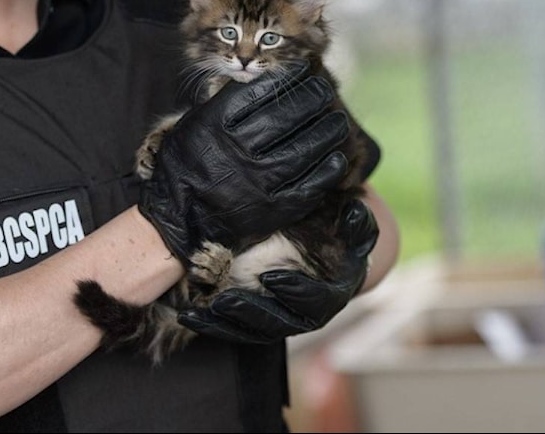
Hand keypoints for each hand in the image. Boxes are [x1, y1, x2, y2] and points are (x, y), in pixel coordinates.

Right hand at [138, 61, 348, 265]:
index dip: (287, 78)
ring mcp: (256, 181)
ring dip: (327, 132)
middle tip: (326, 91)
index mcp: (214, 125)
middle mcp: (236, 151)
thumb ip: (225, 101)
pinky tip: (337, 157)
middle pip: (286, 117)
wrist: (180, 218)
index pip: (259, 92)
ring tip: (338, 121)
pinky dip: (327, 170)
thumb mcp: (196, 123)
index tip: (303, 69)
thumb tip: (264, 79)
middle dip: (313, 99)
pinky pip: (308, 186)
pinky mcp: (272, 209)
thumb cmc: (189, 163)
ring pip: (304, 149)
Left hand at [176, 198, 378, 342]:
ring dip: (223, 324)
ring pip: (251, 331)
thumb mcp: (352, 223)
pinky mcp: (257, 320)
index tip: (270, 276)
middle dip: (249, 314)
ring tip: (195, 313)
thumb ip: (356, 222)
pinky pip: (234, 328)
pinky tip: (187, 313)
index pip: (312, 301)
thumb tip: (355, 212)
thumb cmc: (339, 232)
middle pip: (276, 323)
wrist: (329, 250)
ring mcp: (280, 321)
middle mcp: (304, 315)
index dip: (293, 289)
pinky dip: (211, 323)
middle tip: (223, 302)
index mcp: (330, 295)